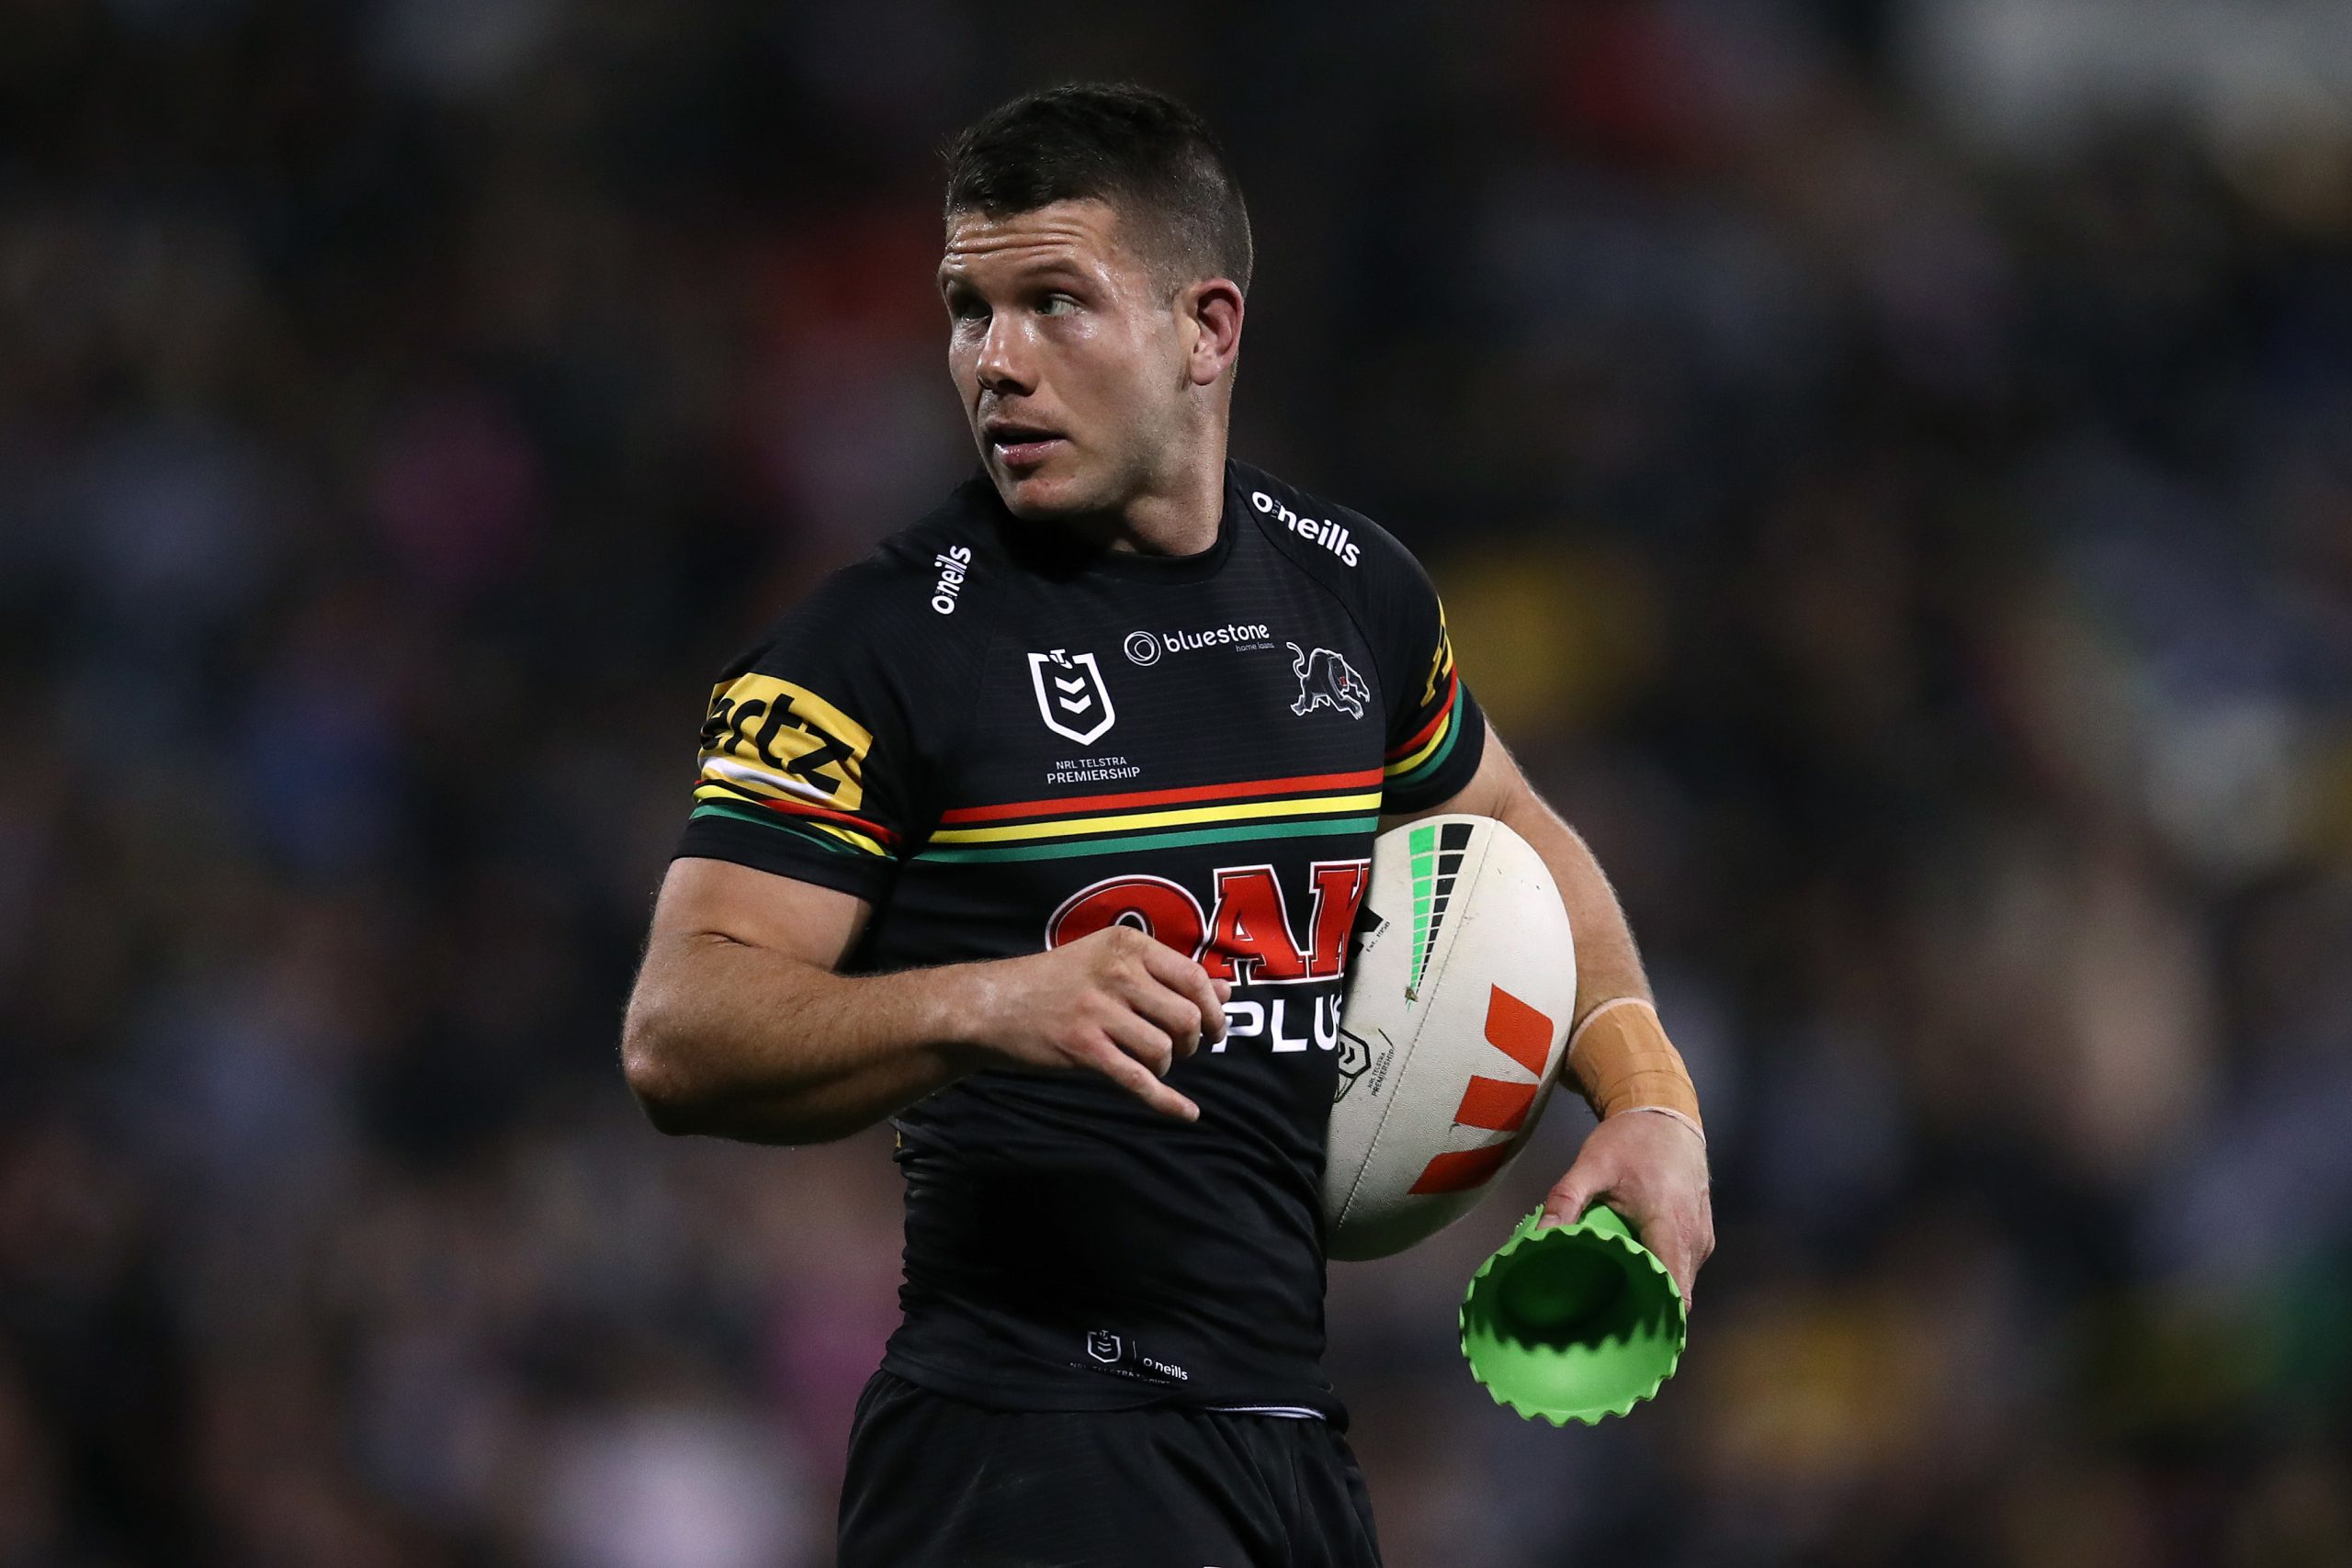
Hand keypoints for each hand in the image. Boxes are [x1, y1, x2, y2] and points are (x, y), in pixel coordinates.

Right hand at [965, 926, 1230, 1121]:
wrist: (992, 1006)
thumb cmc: (1056, 983)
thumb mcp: (1110, 961)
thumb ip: (1167, 973)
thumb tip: (1226, 991)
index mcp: (1127, 945)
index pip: (1194, 977)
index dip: (1213, 1009)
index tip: (1215, 1029)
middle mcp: (1116, 973)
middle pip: (1186, 1017)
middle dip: (1192, 1042)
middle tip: (1179, 1049)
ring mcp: (1098, 1011)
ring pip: (1164, 1050)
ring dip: (1166, 1065)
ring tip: (1150, 1062)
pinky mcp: (1083, 1048)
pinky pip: (1139, 1080)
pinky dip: (1167, 1101)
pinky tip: (1186, 1112)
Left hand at [1539, 1110, 1713, 1308]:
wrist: (1667, 1114)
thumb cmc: (1631, 1140)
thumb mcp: (1591, 1166)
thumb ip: (1566, 1200)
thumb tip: (1539, 1236)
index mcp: (1670, 1226)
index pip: (1673, 1291)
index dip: (1654, 1319)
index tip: (1626, 1338)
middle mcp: (1694, 1239)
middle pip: (1678, 1295)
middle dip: (1649, 1313)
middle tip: (1609, 1327)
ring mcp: (1703, 1238)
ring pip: (1683, 1283)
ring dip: (1657, 1295)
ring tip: (1618, 1306)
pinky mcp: (1702, 1234)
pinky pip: (1685, 1268)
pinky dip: (1665, 1276)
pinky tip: (1636, 1278)